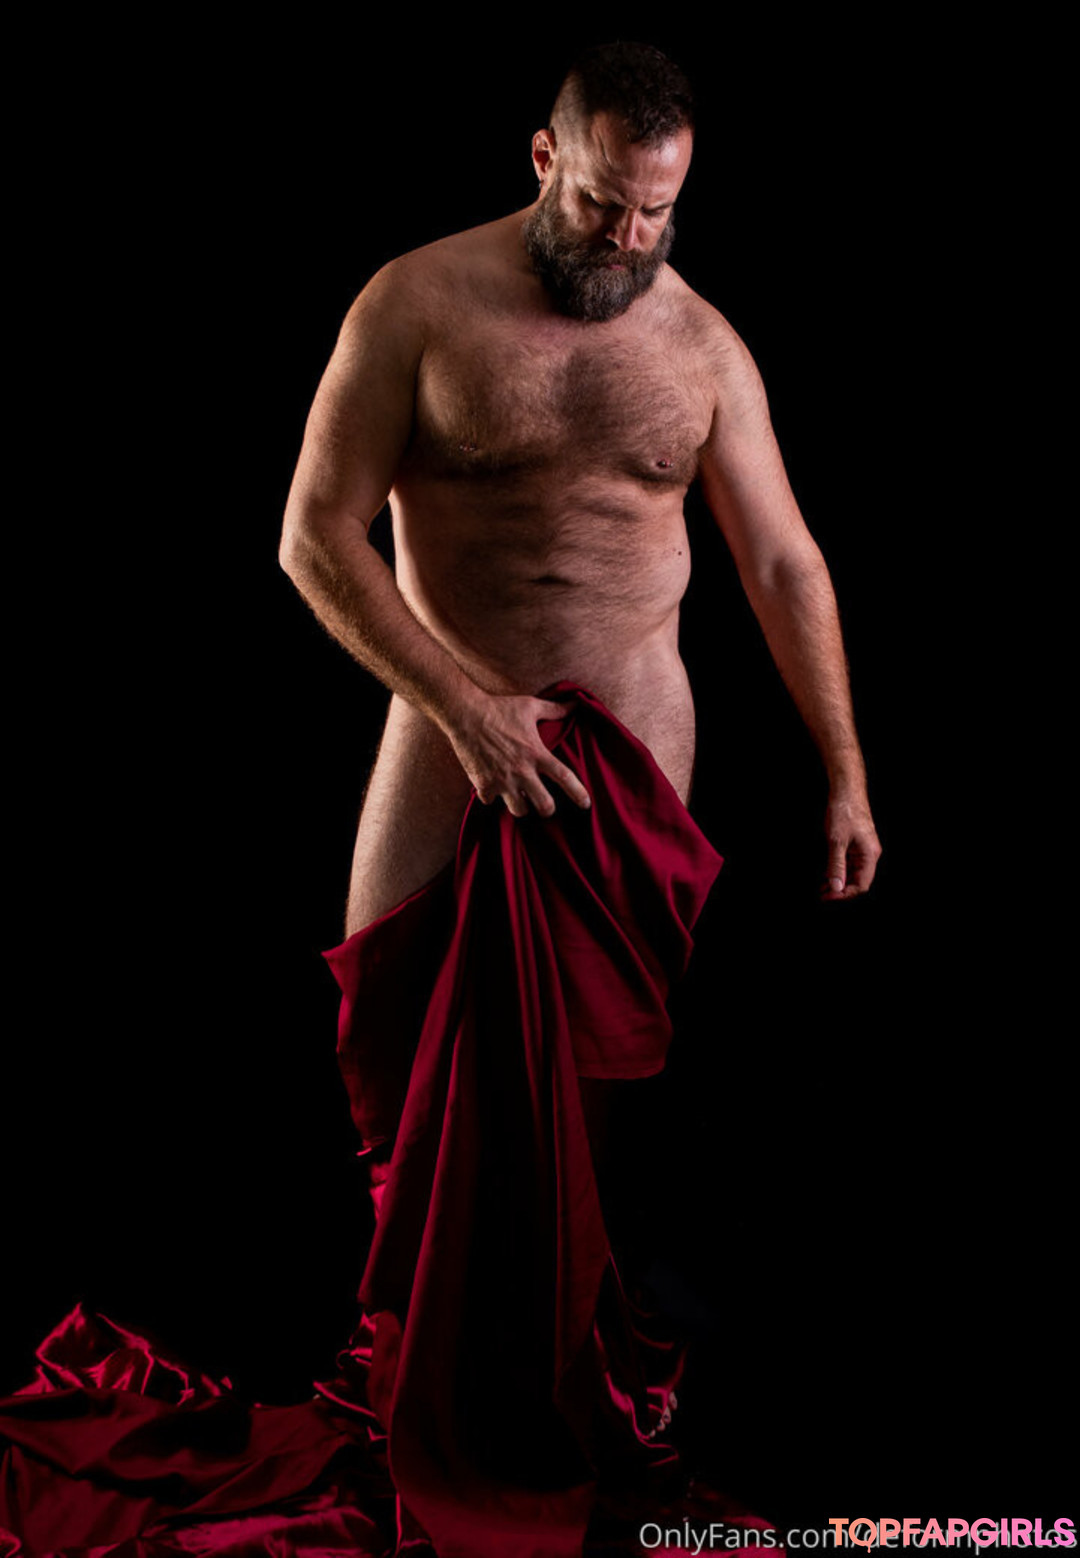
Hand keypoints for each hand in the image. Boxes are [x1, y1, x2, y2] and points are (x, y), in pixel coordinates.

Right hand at [446, 693, 591, 817]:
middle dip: (548, 809)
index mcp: (536, 753)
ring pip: (519, 811)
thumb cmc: (499, 708)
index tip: (586, 804)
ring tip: (519, 797)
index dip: (578, 793)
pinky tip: (493, 787)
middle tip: (545, 804)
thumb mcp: (530, 706)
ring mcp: (501, 780)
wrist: (465, 713)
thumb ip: (555, 709)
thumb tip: (575, 704)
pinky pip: (491, 802)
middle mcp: (521, 771)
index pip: (564, 777)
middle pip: (544, 805)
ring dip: (521, 806)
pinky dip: (493, 797)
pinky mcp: (483, 784)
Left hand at [821, 789, 880, 900]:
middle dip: (840, 891)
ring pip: (852, 874)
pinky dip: (837, 872)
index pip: (861, 885)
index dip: (844, 895)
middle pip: (857, 882)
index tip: (828, 897)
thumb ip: (836, 865)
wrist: (846, 790)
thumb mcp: (836, 841)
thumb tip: (836, 887)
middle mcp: (869, 855)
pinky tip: (826, 876)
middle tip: (822, 896)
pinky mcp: (855, 845)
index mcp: (869, 855)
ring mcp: (862, 850)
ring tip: (822, 889)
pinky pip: (848, 864)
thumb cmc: (845, 811)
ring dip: (838, 883)